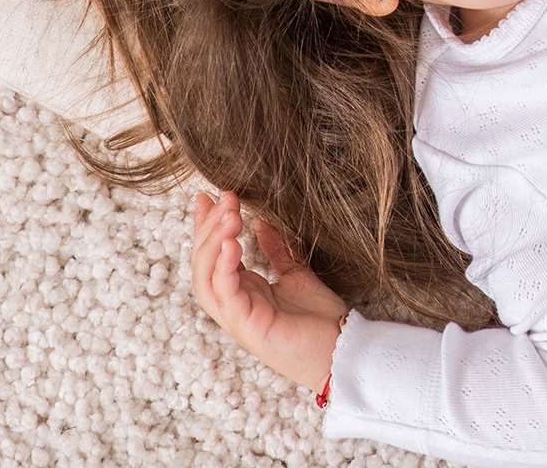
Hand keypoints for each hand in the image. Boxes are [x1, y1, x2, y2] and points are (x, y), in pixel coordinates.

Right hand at [189, 187, 349, 394]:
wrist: (343, 350)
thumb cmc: (321, 319)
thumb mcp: (297, 275)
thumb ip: (278, 251)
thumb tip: (263, 222)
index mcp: (243, 292)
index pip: (213, 256)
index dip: (206, 227)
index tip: (208, 196)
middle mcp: (234, 305)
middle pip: (203, 265)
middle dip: (207, 229)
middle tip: (222, 197)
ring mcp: (237, 318)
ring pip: (206, 279)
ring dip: (212, 244)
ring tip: (228, 215)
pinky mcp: (247, 327)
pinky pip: (226, 294)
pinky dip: (224, 268)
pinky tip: (232, 244)